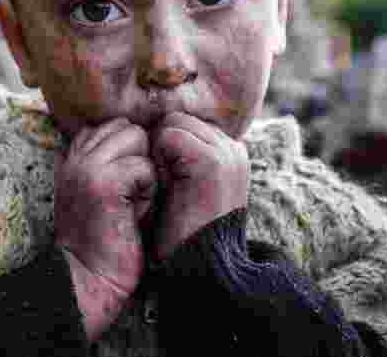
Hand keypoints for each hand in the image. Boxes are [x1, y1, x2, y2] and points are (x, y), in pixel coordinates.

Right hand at [54, 118, 156, 339]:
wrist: (91, 278)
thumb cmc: (105, 239)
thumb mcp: (100, 193)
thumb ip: (109, 163)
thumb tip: (139, 135)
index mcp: (72, 157)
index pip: (110, 125)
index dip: (129, 149)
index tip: (126, 184)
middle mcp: (75, 157)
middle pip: (126, 127)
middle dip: (139, 155)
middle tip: (132, 192)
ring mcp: (86, 167)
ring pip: (136, 139)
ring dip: (145, 169)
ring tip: (134, 199)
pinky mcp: (102, 183)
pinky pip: (143, 167)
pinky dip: (148, 189)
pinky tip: (135, 211)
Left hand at [151, 112, 248, 261]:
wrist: (199, 268)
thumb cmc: (183, 233)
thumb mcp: (187, 187)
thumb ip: (181, 158)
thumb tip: (153, 130)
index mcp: (231, 154)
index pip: (187, 123)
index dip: (166, 147)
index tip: (165, 179)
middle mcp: (234, 149)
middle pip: (179, 118)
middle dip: (162, 144)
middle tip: (162, 182)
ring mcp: (226, 153)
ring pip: (173, 122)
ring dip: (158, 150)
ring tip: (165, 185)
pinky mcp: (212, 161)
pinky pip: (168, 135)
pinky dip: (158, 157)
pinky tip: (164, 185)